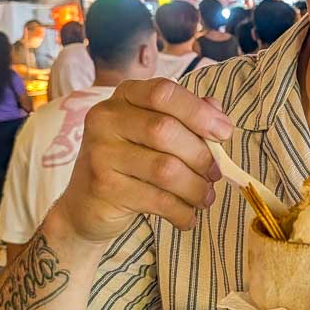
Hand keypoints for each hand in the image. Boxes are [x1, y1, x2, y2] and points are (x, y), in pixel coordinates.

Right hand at [51, 79, 231, 243]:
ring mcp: (100, 153)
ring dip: (196, 188)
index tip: (224, 133)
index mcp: (124, 96)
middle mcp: (106, 119)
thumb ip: (187, 118)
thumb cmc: (131, 162)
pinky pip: (157, 200)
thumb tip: (219, 115)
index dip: (199, 111)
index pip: (163, 92)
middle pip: (166, 130)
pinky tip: (188, 217)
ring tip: (205, 197)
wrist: (85, 205)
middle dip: (201, 156)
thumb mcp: (155, 133)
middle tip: (215, 174)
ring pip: (165, 169)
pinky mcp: (103, 188)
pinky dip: (181, 211)